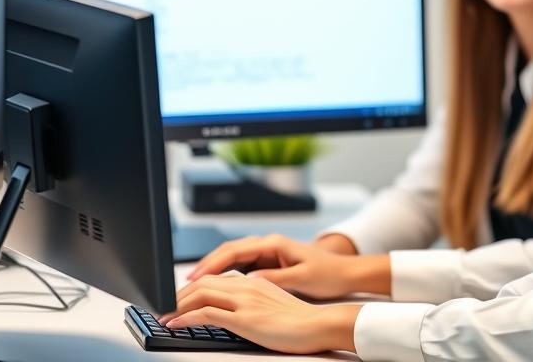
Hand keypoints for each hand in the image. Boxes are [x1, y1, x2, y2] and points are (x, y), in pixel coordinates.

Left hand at [160, 273, 360, 354]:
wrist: (319, 325)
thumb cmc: (301, 320)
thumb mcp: (273, 305)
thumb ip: (254, 301)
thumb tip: (237, 310)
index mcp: (254, 281)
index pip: (215, 279)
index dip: (192, 288)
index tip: (178, 299)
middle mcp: (246, 286)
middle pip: (203, 283)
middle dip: (178, 295)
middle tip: (163, 307)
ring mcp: (244, 300)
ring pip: (200, 295)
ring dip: (176, 306)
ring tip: (162, 316)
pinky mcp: (243, 318)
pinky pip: (206, 314)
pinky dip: (185, 318)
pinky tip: (175, 324)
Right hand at [187, 233, 390, 298]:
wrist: (346, 272)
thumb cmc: (328, 273)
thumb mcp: (302, 278)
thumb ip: (275, 278)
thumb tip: (249, 280)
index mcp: (274, 243)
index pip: (235, 250)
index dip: (213, 264)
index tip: (196, 277)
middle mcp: (268, 244)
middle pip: (229, 251)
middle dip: (206, 265)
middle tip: (186, 283)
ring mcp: (268, 252)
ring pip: (232, 258)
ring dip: (214, 270)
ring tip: (194, 286)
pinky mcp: (269, 262)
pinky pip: (240, 266)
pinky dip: (226, 274)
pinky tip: (215, 287)